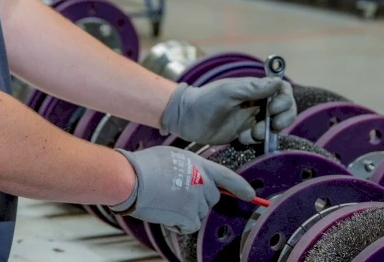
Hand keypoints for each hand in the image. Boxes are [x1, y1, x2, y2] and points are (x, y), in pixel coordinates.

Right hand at [109, 147, 255, 232]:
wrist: (132, 178)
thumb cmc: (145, 165)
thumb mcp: (173, 157)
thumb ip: (189, 167)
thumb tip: (192, 179)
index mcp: (200, 164)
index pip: (227, 176)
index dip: (240, 186)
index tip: (251, 195)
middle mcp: (203, 181)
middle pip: (212, 199)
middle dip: (199, 202)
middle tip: (177, 197)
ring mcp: (197, 199)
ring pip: (200, 214)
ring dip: (187, 213)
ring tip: (166, 202)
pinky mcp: (189, 215)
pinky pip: (191, 226)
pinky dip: (180, 225)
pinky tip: (165, 215)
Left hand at [160, 78, 296, 144]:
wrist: (186, 119)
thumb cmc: (205, 100)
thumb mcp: (229, 92)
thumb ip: (253, 88)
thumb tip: (278, 82)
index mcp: (254, 88)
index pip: (281, 89)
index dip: (285, 99)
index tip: (274, 108)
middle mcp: (257, 102)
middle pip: (284, 109)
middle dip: (283, 118)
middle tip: (272, 125)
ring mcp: (252, 118)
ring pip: (274, 125)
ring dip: (267, 131)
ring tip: (251, 134)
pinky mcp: (245, 133)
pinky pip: (261, 138)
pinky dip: (256, 140)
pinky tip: (241, 139)